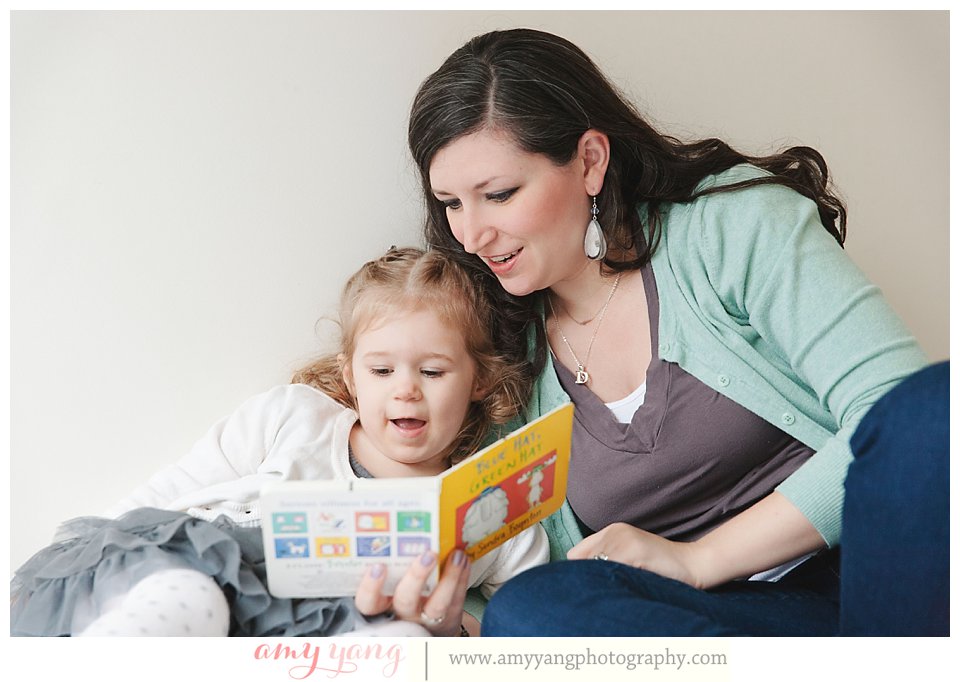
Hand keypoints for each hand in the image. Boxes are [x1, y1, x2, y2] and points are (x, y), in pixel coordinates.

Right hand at [354, 549, 470, 636]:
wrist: (430, 630)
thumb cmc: (407, 598)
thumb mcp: (393, 587)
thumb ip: (393, 566)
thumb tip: (400, 530)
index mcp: (383, 604)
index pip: (367, 602)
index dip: (370, 587)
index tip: (377, 567)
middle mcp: (403, 614)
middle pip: (405, 600)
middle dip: (416, 576)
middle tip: (427, 554)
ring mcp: (427, 618)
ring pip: (437, 604)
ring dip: (448, 578)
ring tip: (456, 555)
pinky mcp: (449, 619)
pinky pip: (457, 599)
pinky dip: (462, 578)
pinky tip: (464, 560)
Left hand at [568, 522, 705, 588]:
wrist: (693, 564)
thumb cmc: (661, 567)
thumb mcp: (629, 557)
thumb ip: (606, 561)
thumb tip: (578, 581)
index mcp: (611, 531)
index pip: (575, 554)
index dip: (577, 573)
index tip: (582, 589)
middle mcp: (614, 532)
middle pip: (581, 562)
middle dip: (586, 581)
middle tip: (594, 598)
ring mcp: (623, 540)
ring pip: (595, 568)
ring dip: (600, 584)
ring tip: (611, 596)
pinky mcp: (633, 550)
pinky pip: (610, 570)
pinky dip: (613, 584)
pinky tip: (623, 591)